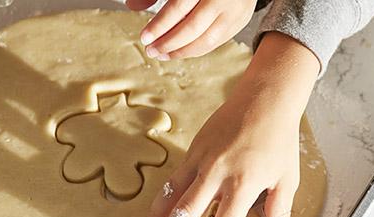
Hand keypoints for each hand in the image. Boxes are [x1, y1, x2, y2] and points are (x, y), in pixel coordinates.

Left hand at [125, 0, 257, 59]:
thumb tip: (132, 6)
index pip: (179, 7)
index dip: (160, 25)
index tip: (145, 38)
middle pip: (193, 28)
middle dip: (169, 43)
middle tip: (151, 51)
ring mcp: (236, 10)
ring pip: (207, 40)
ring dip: (182, 52)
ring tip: (163, 54)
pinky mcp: (242, 20)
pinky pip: (218, 42)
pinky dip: (197, 49)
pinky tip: (181, 50)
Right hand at [143, 33, 320, 216]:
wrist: (265, 97)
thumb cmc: (279, 138)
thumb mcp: (288, 177)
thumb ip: (280, 210)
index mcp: (244, 182)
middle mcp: (218, 172)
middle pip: (188, 211)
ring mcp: (202, 159)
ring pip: (173, 193)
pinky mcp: (194, 148)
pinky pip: (175, 177)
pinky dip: (164, 197)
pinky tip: (158, 212)